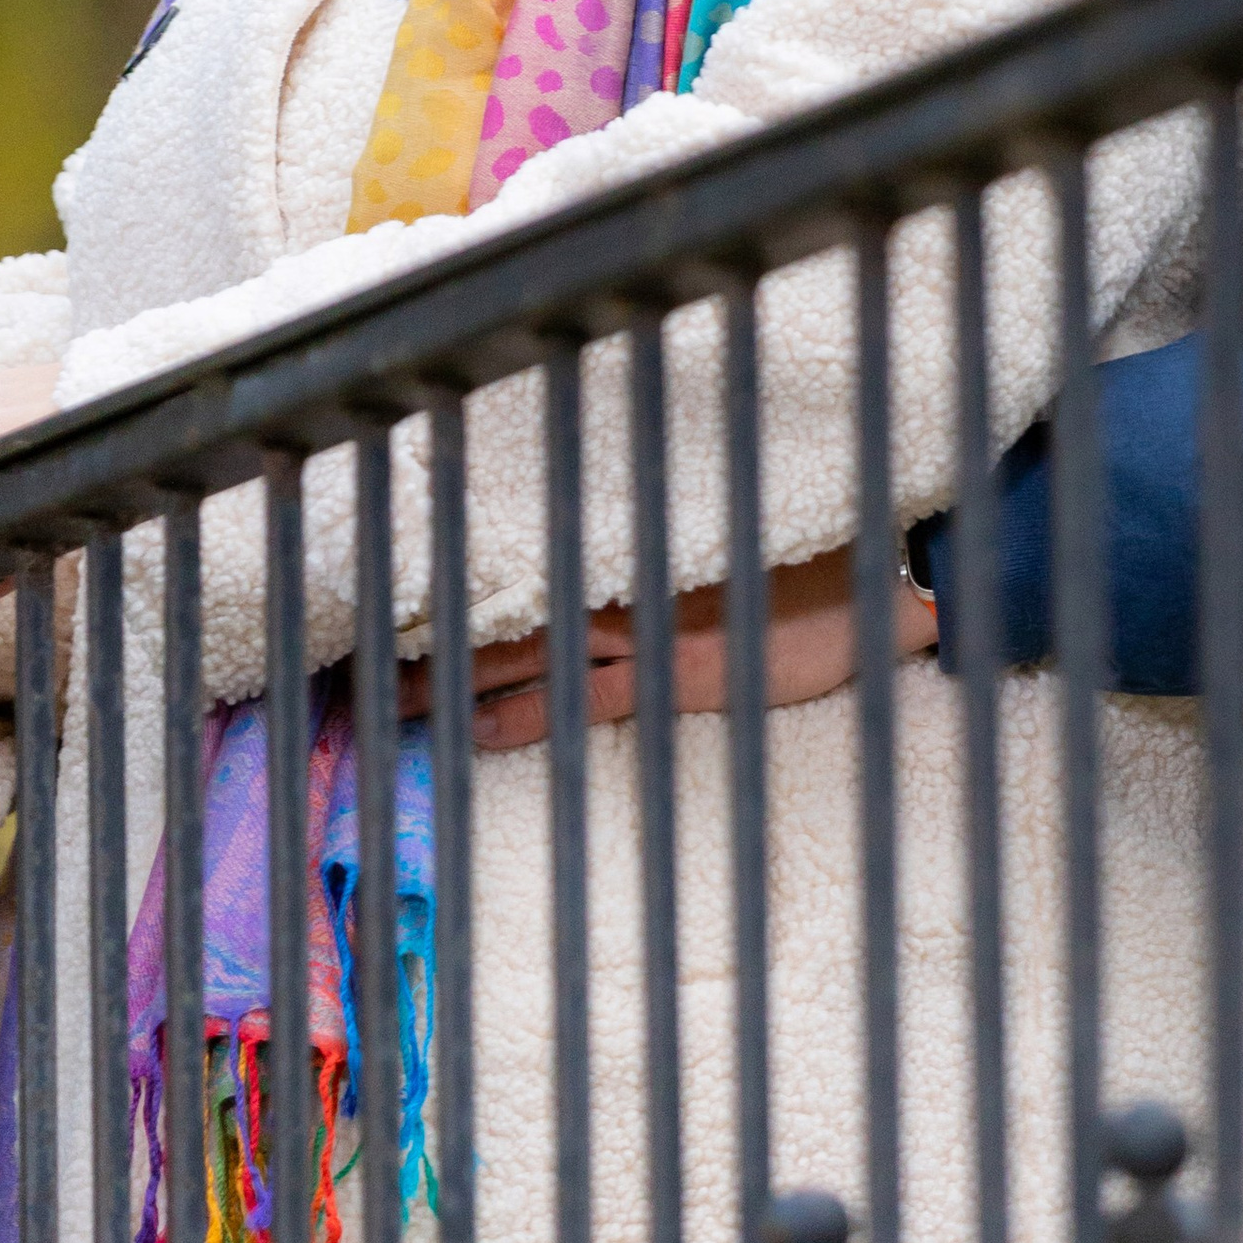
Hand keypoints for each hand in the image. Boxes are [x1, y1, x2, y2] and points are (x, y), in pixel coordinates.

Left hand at [401, 543, 937, 754]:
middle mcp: (629, 571)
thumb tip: (610, 521)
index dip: (455, 568)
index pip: (524, 548)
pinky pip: (581, 694)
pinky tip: (470, 725)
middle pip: (506, 595)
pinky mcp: (679, 671)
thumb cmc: (819, 543)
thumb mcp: (733, 518)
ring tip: (383, 689)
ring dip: (453, 667)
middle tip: (352, 637)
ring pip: (524, 645)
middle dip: (429, 618)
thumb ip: (668, 520)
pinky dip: (522, 708)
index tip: (392, 577)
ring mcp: (651, 621)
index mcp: (635, 531)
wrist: (890, 574)